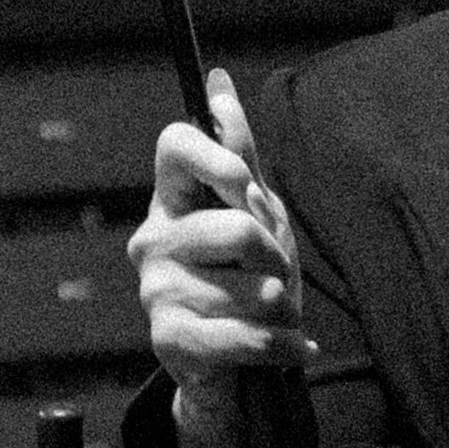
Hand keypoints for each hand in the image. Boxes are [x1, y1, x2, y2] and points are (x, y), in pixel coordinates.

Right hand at [131, 70, 313, 447]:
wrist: (233, 365)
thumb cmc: (245, 279)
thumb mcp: (254, 211)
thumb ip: (238, 151)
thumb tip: (219, 82)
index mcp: (170, 201)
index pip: (175, 144)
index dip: (220, 158)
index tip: (247, 187)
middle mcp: (151, 241)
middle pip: (236, 227)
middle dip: (277, 256)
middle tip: (276, 275)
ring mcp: (156, 293)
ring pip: (254, 290)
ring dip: (284, 309)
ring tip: (278, 317)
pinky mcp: (170, 342)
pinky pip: (248, 337)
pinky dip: (285, 347)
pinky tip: (297, 348)